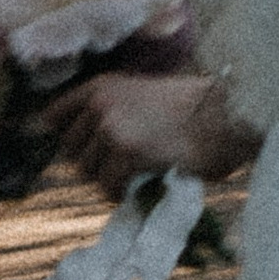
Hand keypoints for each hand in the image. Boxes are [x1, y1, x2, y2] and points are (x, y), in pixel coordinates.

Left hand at [48, 72, 254, 194]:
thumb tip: (75, 148)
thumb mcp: (141, 94)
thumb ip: (109, 111)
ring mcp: (112, 128)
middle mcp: (101, 104)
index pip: (53, 116)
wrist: (225, 117)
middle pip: (69, 150)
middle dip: (92, 161)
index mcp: (102, 86)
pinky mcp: (127, 153)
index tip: (83, 149)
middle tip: (121, 165)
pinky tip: (141, 183)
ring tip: (134, 173)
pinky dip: (122, 192)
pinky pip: (107, 186)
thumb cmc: (192, 109)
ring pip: (87, 171)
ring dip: (107, 178)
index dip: (65, 136)